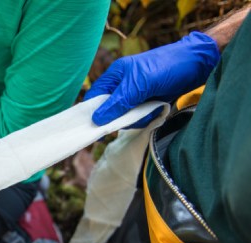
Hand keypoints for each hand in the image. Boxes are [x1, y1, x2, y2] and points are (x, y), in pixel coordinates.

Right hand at [85, 32, 219, 127]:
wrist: (199, 64)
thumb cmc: (168, 67)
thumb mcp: (140, 84)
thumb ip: (119, 102)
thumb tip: (97, 119)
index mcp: (115, 75)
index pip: (95, 97)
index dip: (91, 113)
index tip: (93, 130)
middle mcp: (122, 85)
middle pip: (109, 109)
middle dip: (119, 117)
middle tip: (129, 120)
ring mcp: (135, 94)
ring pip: (124, 116)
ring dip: (135, 119)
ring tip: (149, 112)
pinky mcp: (148, 101)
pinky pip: (139, 116)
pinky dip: (146, 118)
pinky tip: (157, 111)